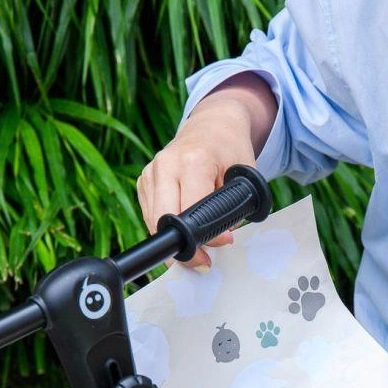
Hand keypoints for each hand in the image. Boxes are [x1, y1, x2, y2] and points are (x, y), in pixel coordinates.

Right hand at [135, 73, 276, 268]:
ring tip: (197, 245)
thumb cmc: (231, 150)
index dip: (207, 235)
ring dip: (173, 240)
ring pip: (153, 222)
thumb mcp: (244, 176)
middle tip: (203, 261)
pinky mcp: (143, 181)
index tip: (222, 243)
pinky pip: (150, 215)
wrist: (212, 126)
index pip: (192, 210)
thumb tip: (220, 239)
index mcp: (193, 160)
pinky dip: (166, 227)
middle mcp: (165, 165)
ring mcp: (149, 172)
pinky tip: (183, 228)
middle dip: (183, 247)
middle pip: (163, 220)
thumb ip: (234, 208)